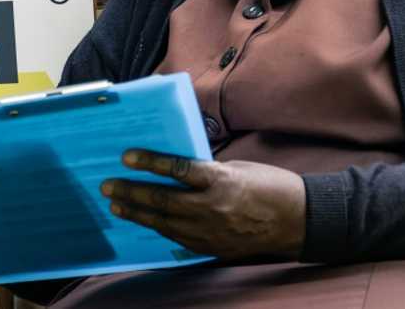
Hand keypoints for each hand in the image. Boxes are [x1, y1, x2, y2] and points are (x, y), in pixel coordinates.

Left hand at [101, 149, 305, 261]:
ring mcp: (211, 231)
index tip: (127, 157)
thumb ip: (207, 170)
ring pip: (164, 222)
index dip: (150, 162)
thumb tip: (179, 168)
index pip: (177, 170)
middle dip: (132, 192)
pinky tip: (144, 221)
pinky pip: (178, 238)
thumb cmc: (270, 186)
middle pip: (163, 200)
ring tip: (117, 204)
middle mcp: (212, 208)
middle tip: (108, 186)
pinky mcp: (212, 247)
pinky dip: (158, 228)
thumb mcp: (238, 168)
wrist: (297, 221)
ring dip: (138, 212)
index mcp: (221, 181)